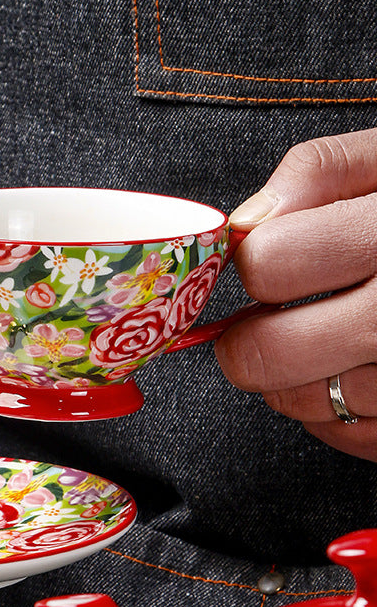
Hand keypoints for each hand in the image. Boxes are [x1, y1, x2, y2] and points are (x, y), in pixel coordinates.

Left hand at [216, 127, 376, 460]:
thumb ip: (321, 172)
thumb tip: (247, 222)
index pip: (269, 264)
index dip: (256, 261)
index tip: (272, 260)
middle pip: (267, 352)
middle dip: (246, 338)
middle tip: (262, 322)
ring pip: (301, 401)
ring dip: (291, 375)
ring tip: (325, 342)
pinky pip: (348, 434)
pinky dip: (334, 411)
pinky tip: (359, 371)